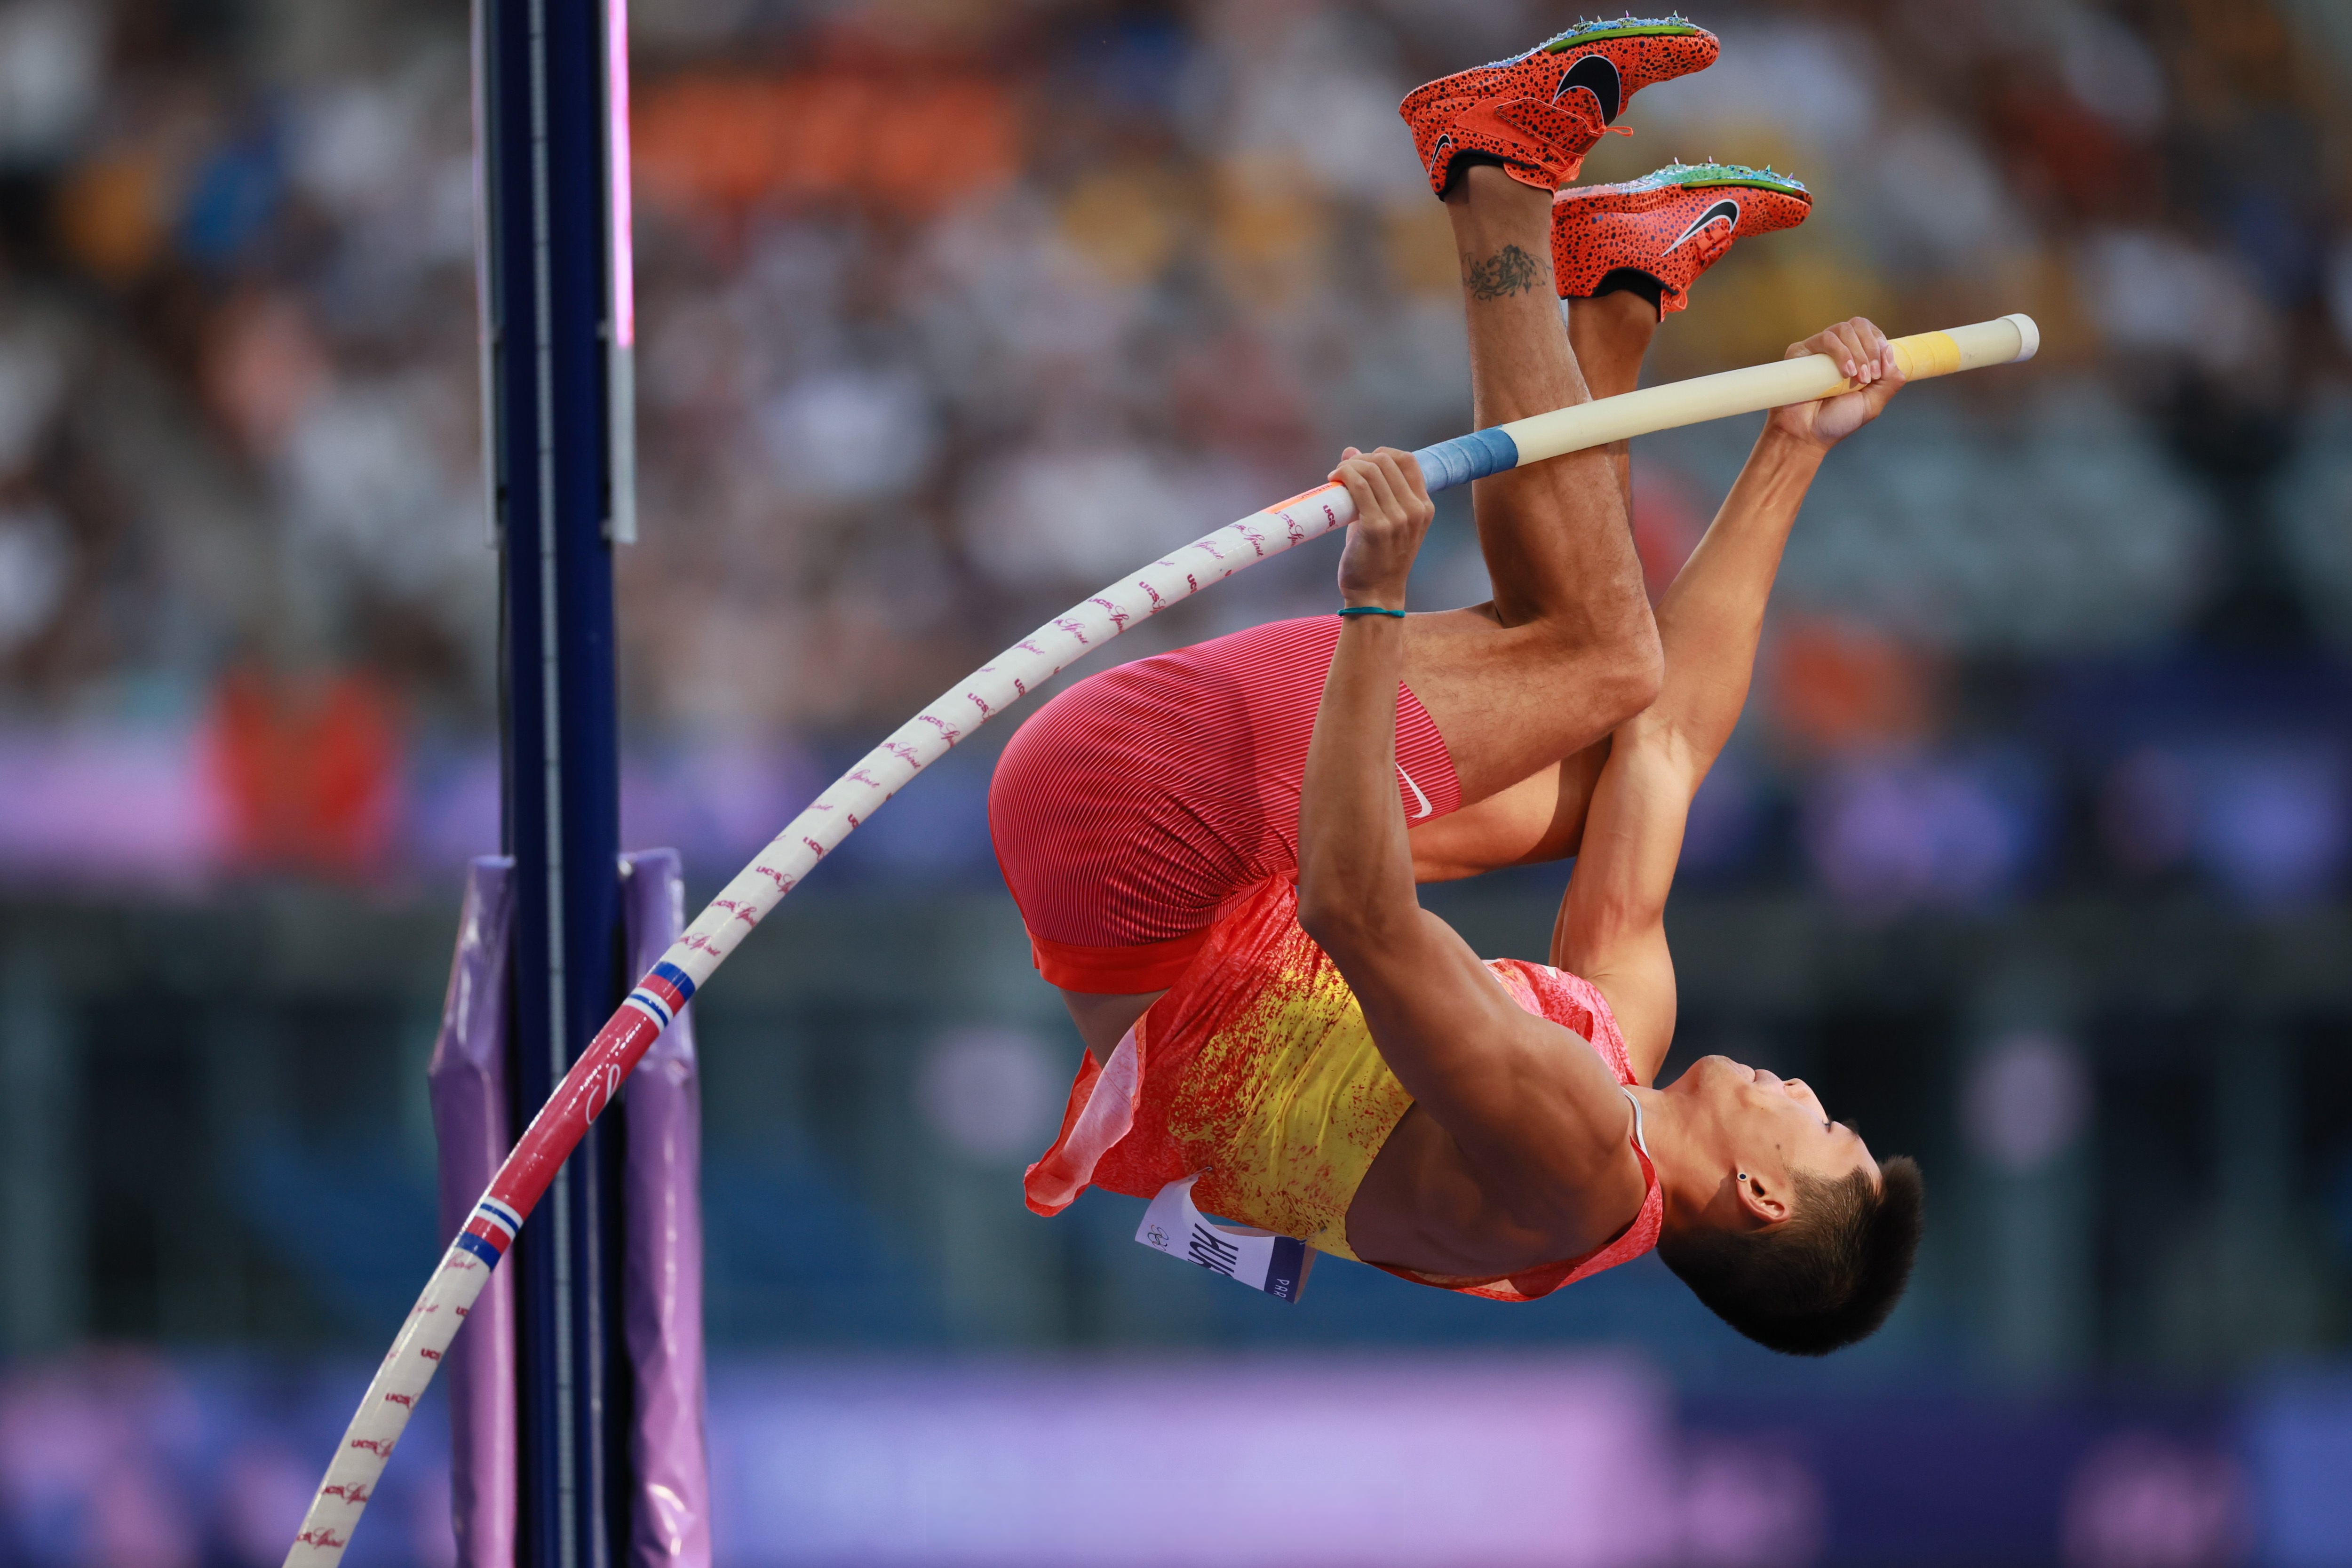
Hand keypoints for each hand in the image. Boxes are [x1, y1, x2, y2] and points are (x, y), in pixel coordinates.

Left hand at [1329, 446, 1433, 610]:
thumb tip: (1351, 451)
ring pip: (1371, 471)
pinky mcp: (1376, 527)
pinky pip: (1358, 486)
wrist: (1375, 595)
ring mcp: (1397, 519)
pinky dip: (1344, 476)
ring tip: (1337, 476)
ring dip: (1349, 466)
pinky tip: (1334, 480)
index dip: (1383, 453)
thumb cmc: (1378, 558)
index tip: (1365, 462)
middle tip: (1345, 470)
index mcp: (1423, 507)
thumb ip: (1373, 488)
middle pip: (1387, 461)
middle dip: (1362, 459)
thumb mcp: (1385, 520)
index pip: (1408, 460)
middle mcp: (1414, 510)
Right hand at [1767, 317, 1904, 449]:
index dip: (1880, 345)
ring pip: (1844, 329)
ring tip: (1857, 377)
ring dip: (1857, 351)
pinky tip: (1845, 372)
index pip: (1872, 333)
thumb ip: (1890, 381)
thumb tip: (1889, 350)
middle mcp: (1838, 350)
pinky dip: (1841, 352)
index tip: (1880, 372)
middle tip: (1870, 375)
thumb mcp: (1873, 403)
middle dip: (1871, 348)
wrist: (1807, 435)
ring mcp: (1819, 350)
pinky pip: (1825, 338)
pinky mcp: (1802, 352)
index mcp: (1856, 357)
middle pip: (1860, 325)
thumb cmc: (1837, 421)